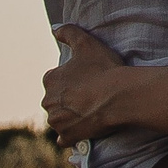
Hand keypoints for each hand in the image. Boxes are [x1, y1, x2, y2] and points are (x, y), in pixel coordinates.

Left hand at [44, 25, 131, 146]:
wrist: (119, 96)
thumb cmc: (104, 69)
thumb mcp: (87, 43)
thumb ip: (68, 32)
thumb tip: (54, 28)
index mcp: (50, 80)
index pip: (54, 79)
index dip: (70, 79)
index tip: (85, 79)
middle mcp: (48, 102)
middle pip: (55, 100)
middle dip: (68, 99)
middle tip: (89, 95)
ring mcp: (57, 122)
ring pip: (59, 119)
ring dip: (69, 117)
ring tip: (90, 110)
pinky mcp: (67, 136)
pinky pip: (64, 139)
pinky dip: (70, 136)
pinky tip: (82, 130)